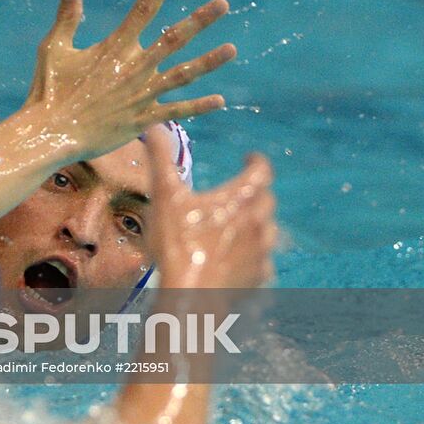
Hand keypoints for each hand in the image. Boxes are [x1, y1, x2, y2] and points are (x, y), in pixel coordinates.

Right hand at [25, 0, 235, 157]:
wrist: (51, 133)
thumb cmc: (49, 89)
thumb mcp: (54, 48)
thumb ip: (67, 16)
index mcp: (114, 47)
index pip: (143, 9)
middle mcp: (135, 67)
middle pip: (174, 38)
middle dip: (200, 19)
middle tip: (223, 4)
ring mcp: (142, 94)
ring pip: (183, 74)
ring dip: (209, 61)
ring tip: (232, 49)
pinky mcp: (143, 119)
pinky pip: (176, 111)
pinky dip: (198, 106)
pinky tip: (220, 100)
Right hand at [146, 127, 276, 289]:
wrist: (190, 297)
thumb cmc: (178, 244)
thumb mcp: (164, 196)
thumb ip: (160, 158)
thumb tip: (153, 126)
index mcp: (240, 199)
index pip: (262, 170)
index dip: (256, 161)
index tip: (248, 158)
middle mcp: (257, 223)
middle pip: (267, 200)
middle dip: (256, 192)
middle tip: (240, 191)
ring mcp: (260, 253)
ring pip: (269, 231)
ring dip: (258, 224)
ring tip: (241, 224)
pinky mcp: (257, 279)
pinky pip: (264, 263)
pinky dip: (255, 256)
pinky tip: (240, 259)